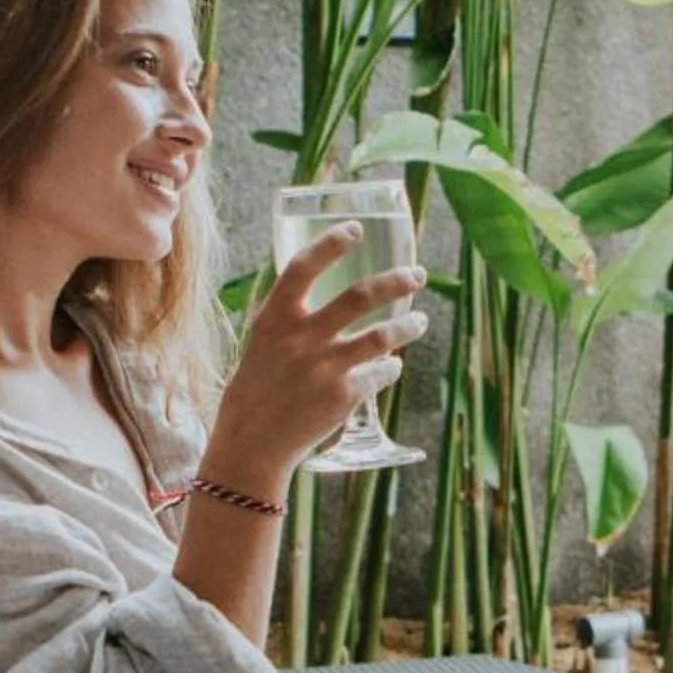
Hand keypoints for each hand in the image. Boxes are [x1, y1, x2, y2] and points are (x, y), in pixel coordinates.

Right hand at [208, 221, 428, 485]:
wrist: (252, 443)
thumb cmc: (256, 389)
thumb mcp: (262, 343)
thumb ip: (289, 318)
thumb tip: (325, 292)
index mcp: (275, 319)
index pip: (304, 267)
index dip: (332, 243)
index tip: (356, 229)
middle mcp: (301, 339)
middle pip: (359, 296)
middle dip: (396, 280)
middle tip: (417, 273)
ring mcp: (324, 367)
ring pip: (383, 335)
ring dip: (408, 325)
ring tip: (420, 321)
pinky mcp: (343, 396)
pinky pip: (380, 373)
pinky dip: (391, 367)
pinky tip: (392, 365)